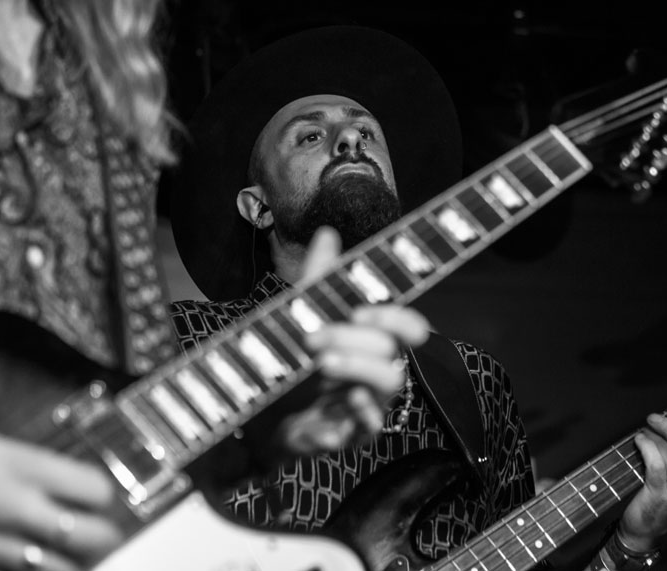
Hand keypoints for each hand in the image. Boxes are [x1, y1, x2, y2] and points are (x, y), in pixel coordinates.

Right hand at [0, 421, 122, 570]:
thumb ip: (22, 462)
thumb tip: (50, 475)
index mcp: (21, 467)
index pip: (93, 489)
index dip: (101, 496)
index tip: (97, 498)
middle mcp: (14, 507)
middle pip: (89, 535)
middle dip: (102, 538)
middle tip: (100, 536)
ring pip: (58, 569)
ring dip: (70, 565)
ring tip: (72, 559)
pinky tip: (29, 569)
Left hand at [275, 227, 429, 455]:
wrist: (257, 414)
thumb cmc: (290, 362)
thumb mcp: (301, 316)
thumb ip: (319, 279)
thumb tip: (328, 232)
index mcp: (374, 342)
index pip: (410, 328)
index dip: (396, 318)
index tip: (361, 311)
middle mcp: (378, 371)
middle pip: (393, 351)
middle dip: (355, 338)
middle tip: (313, 337)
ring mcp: (369, 404)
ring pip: (390, 383)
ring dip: (358, 368)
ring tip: (321, 363)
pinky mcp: (351, 434)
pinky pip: (369, 428)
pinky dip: (358, 415)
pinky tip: (340, 403)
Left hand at [617, 413, 666, 551]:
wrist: (642, 532)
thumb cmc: (652, 500)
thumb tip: (660, 428)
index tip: (663, 421)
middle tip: (652, 419)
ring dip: (657, 438)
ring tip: (643, 432)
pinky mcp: (660, 497)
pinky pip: (658, 466)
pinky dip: (648, 448)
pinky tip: (639, 442)